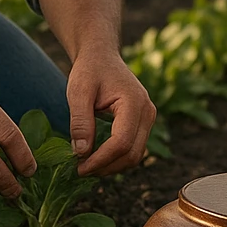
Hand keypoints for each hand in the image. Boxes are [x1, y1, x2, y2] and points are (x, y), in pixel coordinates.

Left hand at [66, 50, 155, 175]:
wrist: (101, 56)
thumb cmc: (89, 70)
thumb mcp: (78, 92)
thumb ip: (80, 121)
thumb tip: (81, 153)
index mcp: (134, 102)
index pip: (121, 142)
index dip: (100, 160)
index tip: (78, 167)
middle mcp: (147, 112)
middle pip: (132, 154)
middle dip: (106, 167)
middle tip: (80, 170)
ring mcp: (148, 118)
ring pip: (135, 155)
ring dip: (112, 166)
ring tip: (87, 165)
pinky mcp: (143, 122)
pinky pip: (133, 148)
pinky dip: (117, 158)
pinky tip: (97, 157)